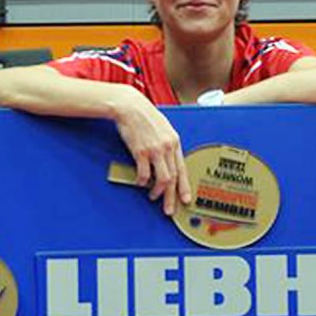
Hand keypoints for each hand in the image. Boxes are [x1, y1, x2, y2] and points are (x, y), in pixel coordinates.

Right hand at [113, 90, 191, 216]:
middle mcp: (167, 147)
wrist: (130, 106)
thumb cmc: (145, 117)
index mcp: (174, 142)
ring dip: (157, 192)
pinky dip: (143, 182)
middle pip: (173, 178)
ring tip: (153, 196)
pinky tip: (141, 183)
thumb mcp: (163, 129)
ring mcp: (154, 150)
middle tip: (169, 209)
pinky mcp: (140, 151)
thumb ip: (167, 145)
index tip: (185, 199)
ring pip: (162, 179)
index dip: (184, 187)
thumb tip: (168, 162)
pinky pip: (144, 173)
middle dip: (171, 197)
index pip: (182, 169)